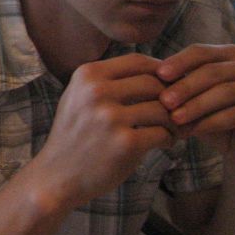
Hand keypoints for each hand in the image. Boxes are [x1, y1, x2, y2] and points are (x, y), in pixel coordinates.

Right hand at [33, 53, 176, 209]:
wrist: (58, 174)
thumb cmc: (75, 133)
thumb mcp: (80, 95)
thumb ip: (109, 79)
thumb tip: (157, 67)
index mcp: (87, 75)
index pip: (138, 61)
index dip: (161, 71)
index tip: (169, 84)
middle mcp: (97, 91)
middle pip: (154, 83)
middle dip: (170, 97)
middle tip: (176, 110)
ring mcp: (111, 117)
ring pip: (162, 108)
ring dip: (173, 120)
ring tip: (171, 128)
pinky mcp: (125, 143)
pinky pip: (162, 133)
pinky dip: (169, 138)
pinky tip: (162, 143)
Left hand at [157, 44, 234, 178]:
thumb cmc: (213, 119)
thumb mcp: (193, 98)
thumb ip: (178, 84)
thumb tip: (149, 76)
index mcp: (232, 55)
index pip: (201, 51)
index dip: (179, 62)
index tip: (158, 74)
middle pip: (213, 71)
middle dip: (185, 86)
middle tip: (162, 101)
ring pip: (226, 92)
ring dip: (196, 106)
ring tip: (174, 119)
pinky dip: (212, 121)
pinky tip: (194, 131)